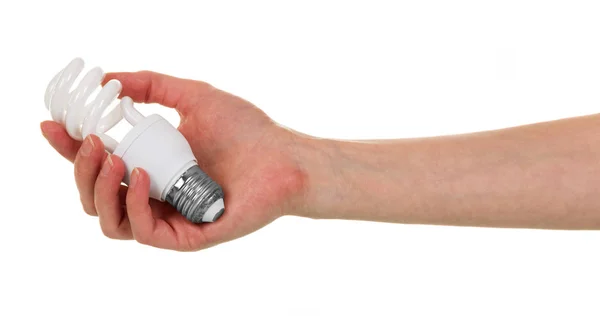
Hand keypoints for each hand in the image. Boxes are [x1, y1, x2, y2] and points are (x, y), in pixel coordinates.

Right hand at [41, 71, 306, 250]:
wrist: (285, 157)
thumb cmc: (246, 130)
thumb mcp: (192, 96)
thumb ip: (151, 85)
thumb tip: (106, 77)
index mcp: (152, 166)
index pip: (99, 164)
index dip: (68, 148)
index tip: (52, 124)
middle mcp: (155, 195)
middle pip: (94, 196)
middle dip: (81, 170)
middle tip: (91, 141)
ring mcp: (168, 218)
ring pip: (109, 220)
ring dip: (99, 190)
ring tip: (112, 158)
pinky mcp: (184, 237)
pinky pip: (142, 232)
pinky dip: (134, 204)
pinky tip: (141, 175)